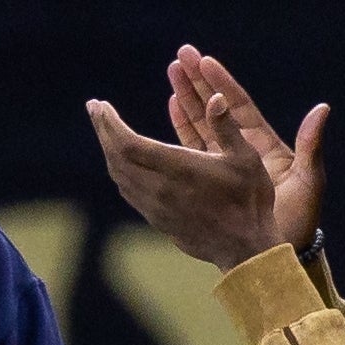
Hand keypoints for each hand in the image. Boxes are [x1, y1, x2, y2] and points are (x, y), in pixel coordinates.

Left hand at [87, 47, 328, 273]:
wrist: (243, 248)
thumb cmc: (249, 201)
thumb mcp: (246, 158)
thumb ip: (226, 126)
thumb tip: (216, 96)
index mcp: (177, 169)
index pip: (128, 144)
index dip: (110, 124)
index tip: (100, 105)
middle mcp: (159, 188)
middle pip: (116, 157)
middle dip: (103, 130)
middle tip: (94, 108)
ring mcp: (154, 206)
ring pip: (119, 174)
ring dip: (109, 149)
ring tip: (106, 129)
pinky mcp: (156, 218)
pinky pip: (128, 189)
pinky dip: (119, 169)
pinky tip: (122, 159)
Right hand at [166, 48, 327, 250]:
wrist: (280, 255)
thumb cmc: (299, 221)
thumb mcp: (309, 182)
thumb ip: (310, 145)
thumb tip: (323, 108)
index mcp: (264, 147)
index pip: (239, 107)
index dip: (221, 83)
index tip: (204, 60)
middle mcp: (243, 151)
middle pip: (216, 109)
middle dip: (198, 82)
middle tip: (180, 55)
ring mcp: (225, 165)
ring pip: (202, 124)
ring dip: (186, 98)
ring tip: (171, 73)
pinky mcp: (211, 181)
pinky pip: (193, 149)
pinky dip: (182, 127)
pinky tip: (171, 107)